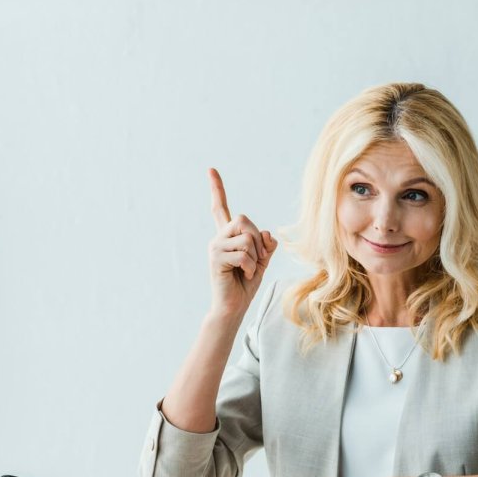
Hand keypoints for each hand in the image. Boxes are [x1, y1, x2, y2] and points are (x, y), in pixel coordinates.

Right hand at [209, 168, 277, 317]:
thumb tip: (266, 234)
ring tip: (247, 269)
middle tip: (255, 258)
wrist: (233, 306)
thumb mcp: (261, 261)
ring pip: (246, 237)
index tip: (210, 170)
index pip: (220, 207)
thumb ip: (266, 245)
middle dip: (258, 239)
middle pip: (244, 220)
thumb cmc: (245, 284)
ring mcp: (215, 247)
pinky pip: (244, 254)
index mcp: (228, 235)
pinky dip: (250, 267)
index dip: (216, 189)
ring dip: (255, 256)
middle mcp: (218, 237)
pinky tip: (243, 275)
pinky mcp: (216, 258)